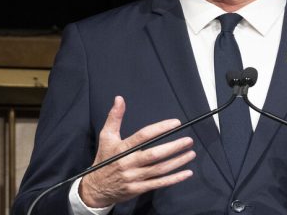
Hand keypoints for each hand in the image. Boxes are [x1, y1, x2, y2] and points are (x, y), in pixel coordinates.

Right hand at [79, 96, 195, 207]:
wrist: (96, 188)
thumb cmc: (104, 159)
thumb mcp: (106, 137)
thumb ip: (114, 117)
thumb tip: (119, 98)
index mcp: (122, 148)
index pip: (143, 136)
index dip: (160, 128)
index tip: (175, 123)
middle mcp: (129, 163)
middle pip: (154, 154)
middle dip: (173, 147)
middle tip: (188, 140)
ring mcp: (134, 177)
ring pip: (159, 169)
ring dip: (177, 162)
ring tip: (191, 153)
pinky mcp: (138, 189)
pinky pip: (159, 183)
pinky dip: (174, 179)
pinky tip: (186, 173)